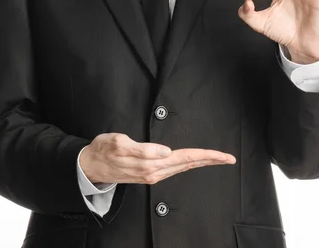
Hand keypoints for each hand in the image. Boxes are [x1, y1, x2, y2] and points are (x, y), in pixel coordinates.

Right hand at [79, 133, 235, 184]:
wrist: (89, 166)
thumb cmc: (103, 151)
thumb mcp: (118, 144)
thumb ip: (142, 149)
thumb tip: (165, 151)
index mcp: (150, 163)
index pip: (185, 157)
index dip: (206, 156)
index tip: (223, 156)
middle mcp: (154, 171)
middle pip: (188, 163)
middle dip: (209, 160)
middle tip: (229, 158)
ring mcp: (152, 174)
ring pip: (183, 167)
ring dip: (200, 162)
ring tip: (216, 158)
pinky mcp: (148, 174)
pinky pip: (174, 169)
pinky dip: (187, 164)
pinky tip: (192, 161)